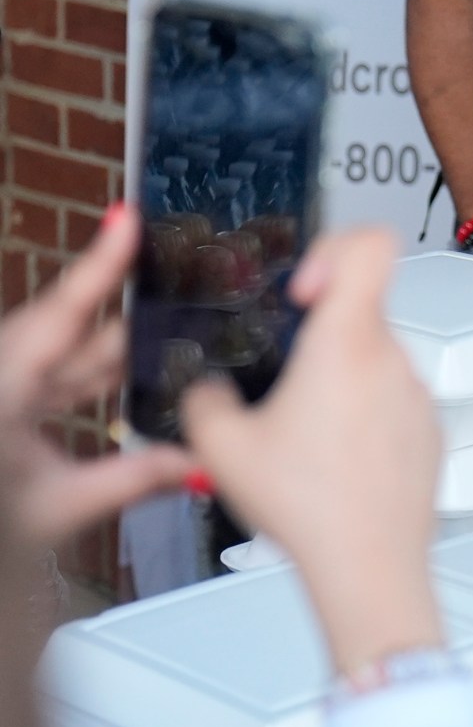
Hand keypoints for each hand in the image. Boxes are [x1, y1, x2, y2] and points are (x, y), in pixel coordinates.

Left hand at [0, 207, 194, 546]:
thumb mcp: (57, 509)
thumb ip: (133, 479)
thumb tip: (199, 464)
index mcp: (6, 389)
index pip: (60, 314)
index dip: (98, 264)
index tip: (125, 217)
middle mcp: (5, 376)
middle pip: (76, 332)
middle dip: (134, 311)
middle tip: (192, 276)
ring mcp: (7, 386)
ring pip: (70, 354)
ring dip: (120, 348)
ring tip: (178, 328)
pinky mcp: (12, 403)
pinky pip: (60, 374)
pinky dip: (97, 374)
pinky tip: (133, 377)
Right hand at [184, 228, 445, 675]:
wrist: (369, 565)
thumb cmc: (310, 506)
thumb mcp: (220, 447)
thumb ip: (204, 399)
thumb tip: (209, 390)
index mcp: (348, 343)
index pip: (369, 246)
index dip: (331, 248)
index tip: (303, 286)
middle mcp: (393, 360)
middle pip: (359, 314)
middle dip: (316, 340)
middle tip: (283, 384)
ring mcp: (418, 394)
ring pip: (373, 363)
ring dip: (338, 384)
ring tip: (303, 436)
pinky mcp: (430, 429)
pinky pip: (391, 403)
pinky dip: (362, 419)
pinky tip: (332, 461)